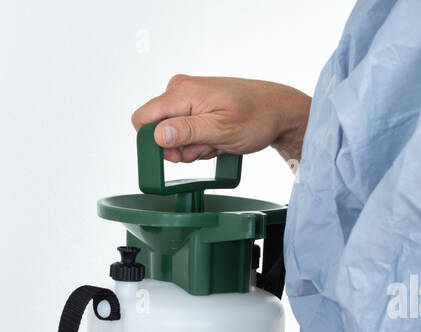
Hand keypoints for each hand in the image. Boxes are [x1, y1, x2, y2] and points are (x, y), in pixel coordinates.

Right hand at [131, 75, 310, 165]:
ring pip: (171, 135)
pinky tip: (217, 139)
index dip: (154, 143)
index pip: (141, 120)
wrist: (279, 110)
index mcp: (181, 93)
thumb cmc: (257, 117)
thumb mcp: (221, 130)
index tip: (178, 151)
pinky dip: (199, 141)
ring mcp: (187, 98)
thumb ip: (186, 132)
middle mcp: (179, 90)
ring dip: (191, 147)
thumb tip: (156, 135)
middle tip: (205, 147)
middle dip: (178, 148)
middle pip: (156, 130)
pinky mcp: (195, 105)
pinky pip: (184, 131)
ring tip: (216, 142)